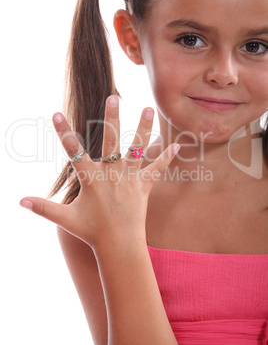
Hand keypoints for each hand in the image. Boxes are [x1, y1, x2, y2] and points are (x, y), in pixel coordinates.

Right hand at [20, 95, 179, 249]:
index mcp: (91, 180)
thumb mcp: (65, 219)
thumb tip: (20, 202)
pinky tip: (178, 145)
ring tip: (149, 108)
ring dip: (143, 128)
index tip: (57, 114)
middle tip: (113, 97)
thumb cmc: (91, 232)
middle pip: (111, 141)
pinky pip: (157, 169)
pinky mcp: (144, 186)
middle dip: (111, 119)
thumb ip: (44, 208)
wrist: (119, 247)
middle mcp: (112, 175)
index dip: (64, 133)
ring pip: (138, 149)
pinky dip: (166, 158)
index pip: (74, 152)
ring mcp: (130, 179)